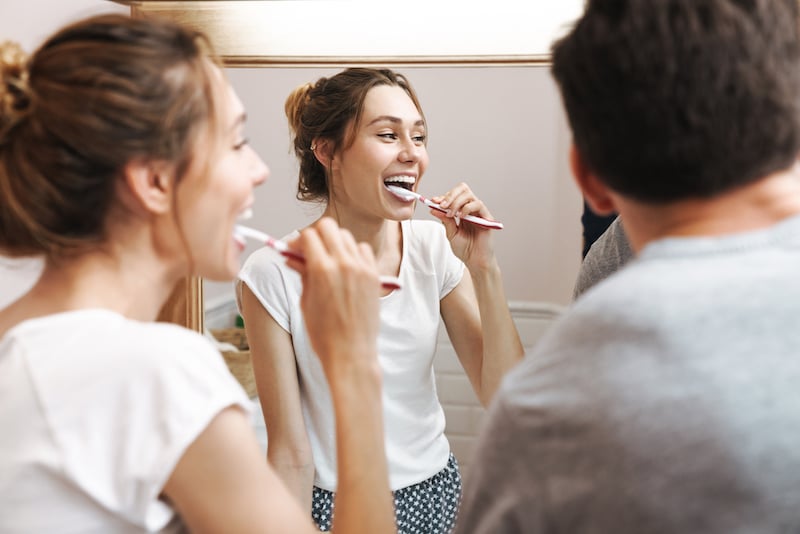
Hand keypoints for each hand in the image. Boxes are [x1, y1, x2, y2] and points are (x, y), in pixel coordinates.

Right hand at [283, 217, 380, 372]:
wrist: (351, 353)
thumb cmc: (324, 334)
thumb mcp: (306, 301)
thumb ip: (302, 273)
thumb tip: (293, 256)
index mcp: (321, 270)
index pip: (308, 235)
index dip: (298, 240)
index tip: (295, 249)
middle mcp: (343, 264)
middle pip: (328, 227)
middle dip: (316, 234)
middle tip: (311, 249)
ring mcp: (362, 268)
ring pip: (347, 236)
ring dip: (335, 242)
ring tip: (328, 259)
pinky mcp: (374, 275)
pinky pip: (363, 250)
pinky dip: (353, 252)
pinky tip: (346, 266)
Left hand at [430, 182, 495, 269]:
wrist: (475, 261)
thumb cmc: (465, 249)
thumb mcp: (451, 233)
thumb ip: (445, 220)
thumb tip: (433, 208)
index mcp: (461, 212)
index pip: (453, 196)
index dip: (443, 197)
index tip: (433, 201)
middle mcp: (470, 209)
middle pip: (462, 190)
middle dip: (450, 195)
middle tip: (442, 205)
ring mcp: (479, 212)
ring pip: (469, 195)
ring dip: (457, 202)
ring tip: (451, 214)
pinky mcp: (486, 217)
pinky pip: (478, 204)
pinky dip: (467, 208)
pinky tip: (461, 217)